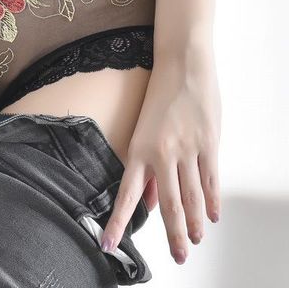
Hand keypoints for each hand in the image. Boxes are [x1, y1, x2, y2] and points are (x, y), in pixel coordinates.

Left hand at [100, 43, 221, 264]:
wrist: (182, 66)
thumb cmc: (160, 96)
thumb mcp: (145, 131)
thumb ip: (147, 169)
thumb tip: (147, 201)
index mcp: (139, 149)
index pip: (127, 194)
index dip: (118, 221)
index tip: (110, 244)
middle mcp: (162, 153)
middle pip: (168, 204)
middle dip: (172, 234)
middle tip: (179, 257)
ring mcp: (187, 149)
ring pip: (192, 196)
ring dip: (194, 222)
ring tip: (195, 240)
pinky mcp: (209, 143)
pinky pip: (211, 179)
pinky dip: (213, 201)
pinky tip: (213, 216)